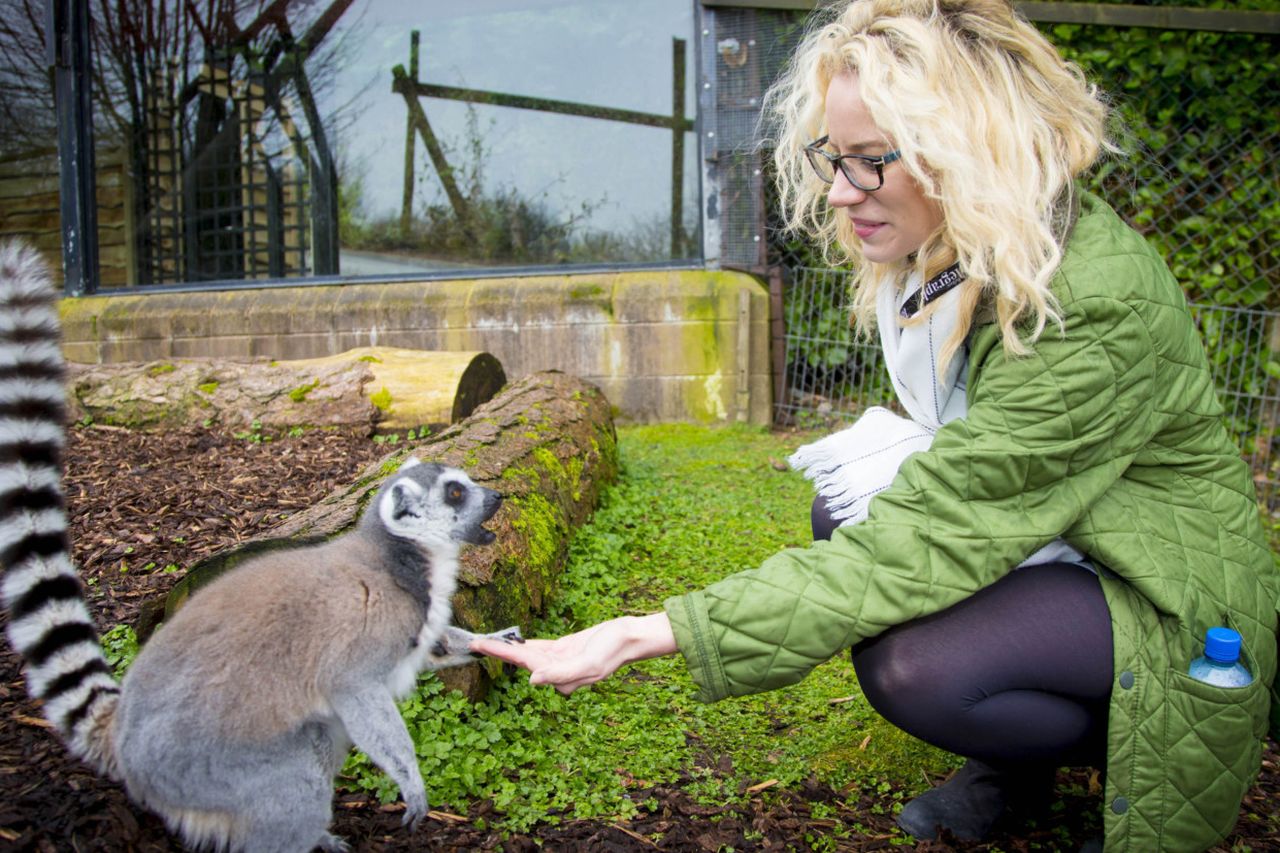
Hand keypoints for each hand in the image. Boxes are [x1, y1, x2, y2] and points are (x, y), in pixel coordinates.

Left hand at [470, 613, 675, 694]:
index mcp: (558, 676)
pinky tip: (512, 643)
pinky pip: (539, 647)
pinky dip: (524, 644)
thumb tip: (532, 680)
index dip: (499, 653)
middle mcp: (555, 671)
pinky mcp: (564, 650)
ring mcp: (559, 660)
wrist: (629, 638)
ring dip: (506, 648)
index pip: (523, 663)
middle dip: (496, 651)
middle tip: (472, 642)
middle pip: (520, 658)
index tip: (479, 645)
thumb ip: (560, 673)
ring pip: (527, 653)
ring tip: (484, 642)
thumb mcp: (588, 663)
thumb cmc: (612, 651)